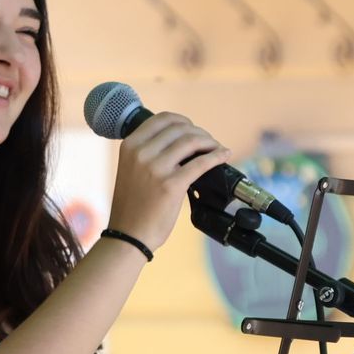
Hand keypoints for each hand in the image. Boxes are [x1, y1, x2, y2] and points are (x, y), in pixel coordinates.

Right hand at [106, 111, 231, 252]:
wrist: (129, 234)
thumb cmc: (132, 205)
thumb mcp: (130, 169)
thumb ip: (147, 153)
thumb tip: (179, 140)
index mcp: (129, 146)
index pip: (162, 119)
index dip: (183, 121)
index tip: (193, 130)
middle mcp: (140, 153)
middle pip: (180, 128)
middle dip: (200, 133)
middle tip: (208, 143)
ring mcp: (155, 168)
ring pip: (192, 141)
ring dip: (210, 142)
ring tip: (216, 149)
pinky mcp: (171, 185)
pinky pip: (202, 163)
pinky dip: (217, 156)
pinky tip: (225, 156)